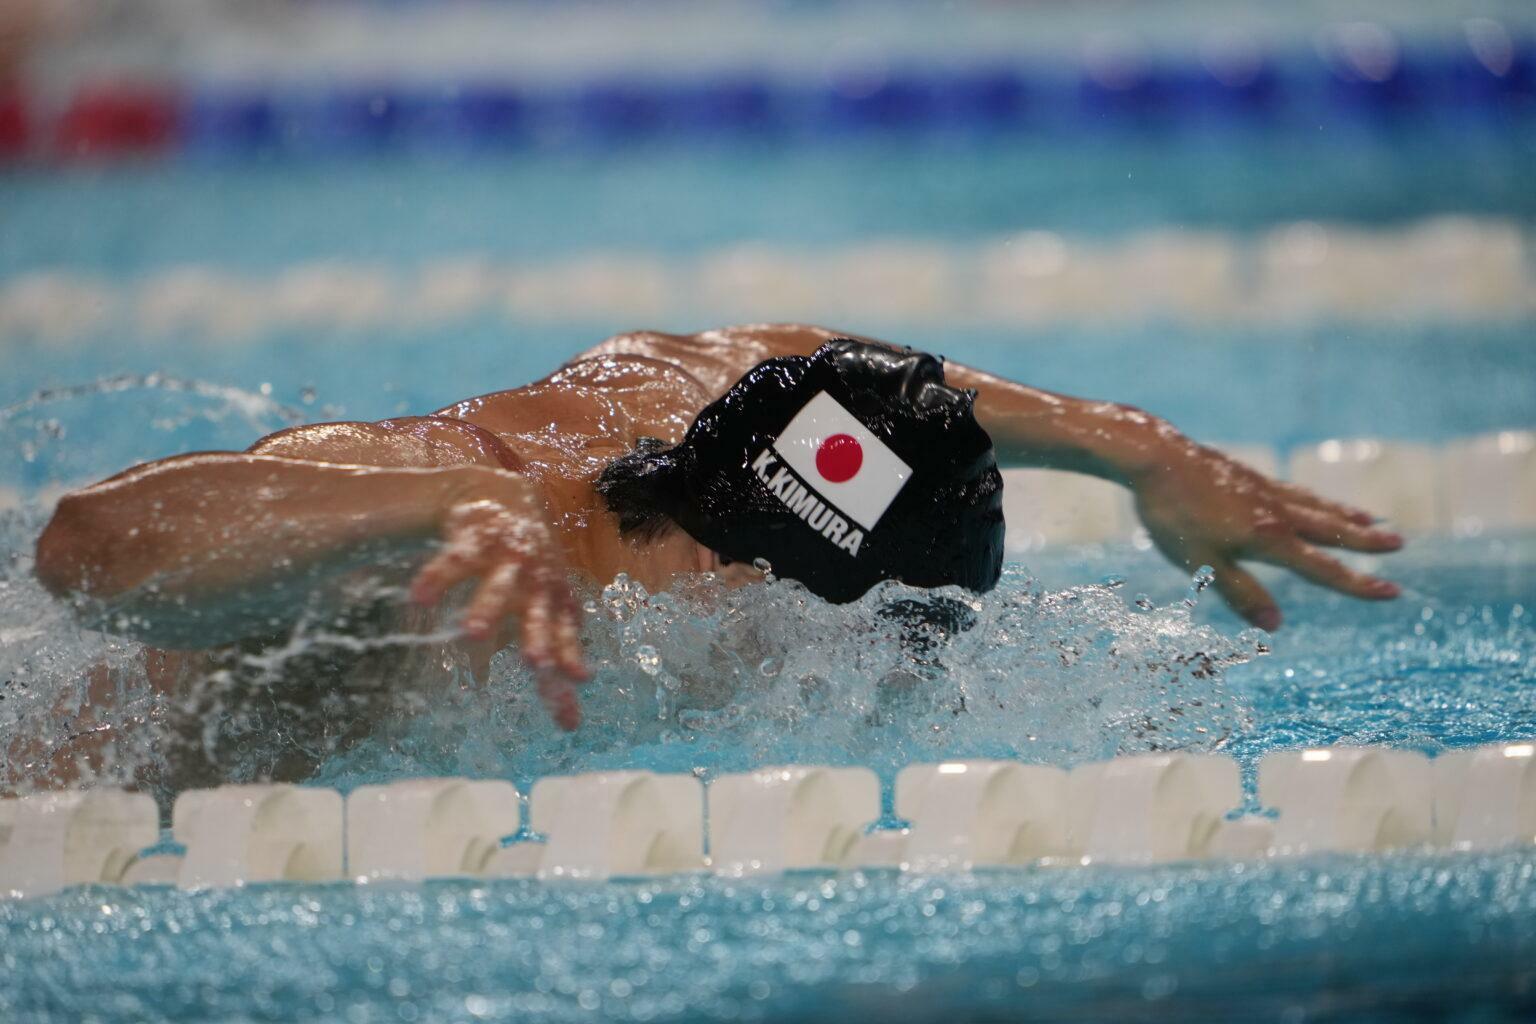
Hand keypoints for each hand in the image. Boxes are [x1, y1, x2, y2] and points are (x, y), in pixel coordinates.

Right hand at [410, 496, 588, 728]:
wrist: (507, 500)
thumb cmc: (529, 569)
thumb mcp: (545, 609)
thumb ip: (552, 656)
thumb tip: (564, 720)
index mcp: (553, 602)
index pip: (564, 637)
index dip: (570, 659)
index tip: (581, 683)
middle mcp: (534, 582)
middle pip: (537, 614)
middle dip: (536, 638)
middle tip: (534, 664)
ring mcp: (507, 560)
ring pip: (497, 587)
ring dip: (486, 609)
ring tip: (473, 634)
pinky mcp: (476, 540)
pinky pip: (454, 561)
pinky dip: (436, 578)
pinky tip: (419, 599)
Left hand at [1129, 444, 1402, 629]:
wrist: (1153, 457)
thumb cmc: (1174, 515)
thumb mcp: (1202, 565)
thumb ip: (1241, 594)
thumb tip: (1277, 626)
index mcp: (1268, 538)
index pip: (1322, 568)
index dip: (1357, 584)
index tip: (1392, 593)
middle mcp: (1275, 511)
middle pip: (1330, 529)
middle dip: (1365, 540)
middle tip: (1400, 543)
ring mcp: (1262, 489)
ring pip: (1315, 505)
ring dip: (1346, 514)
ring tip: (1372, 518)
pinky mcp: (1246, 476)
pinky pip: (1294, 490)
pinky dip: (1315, 498)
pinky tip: (1312, 499)